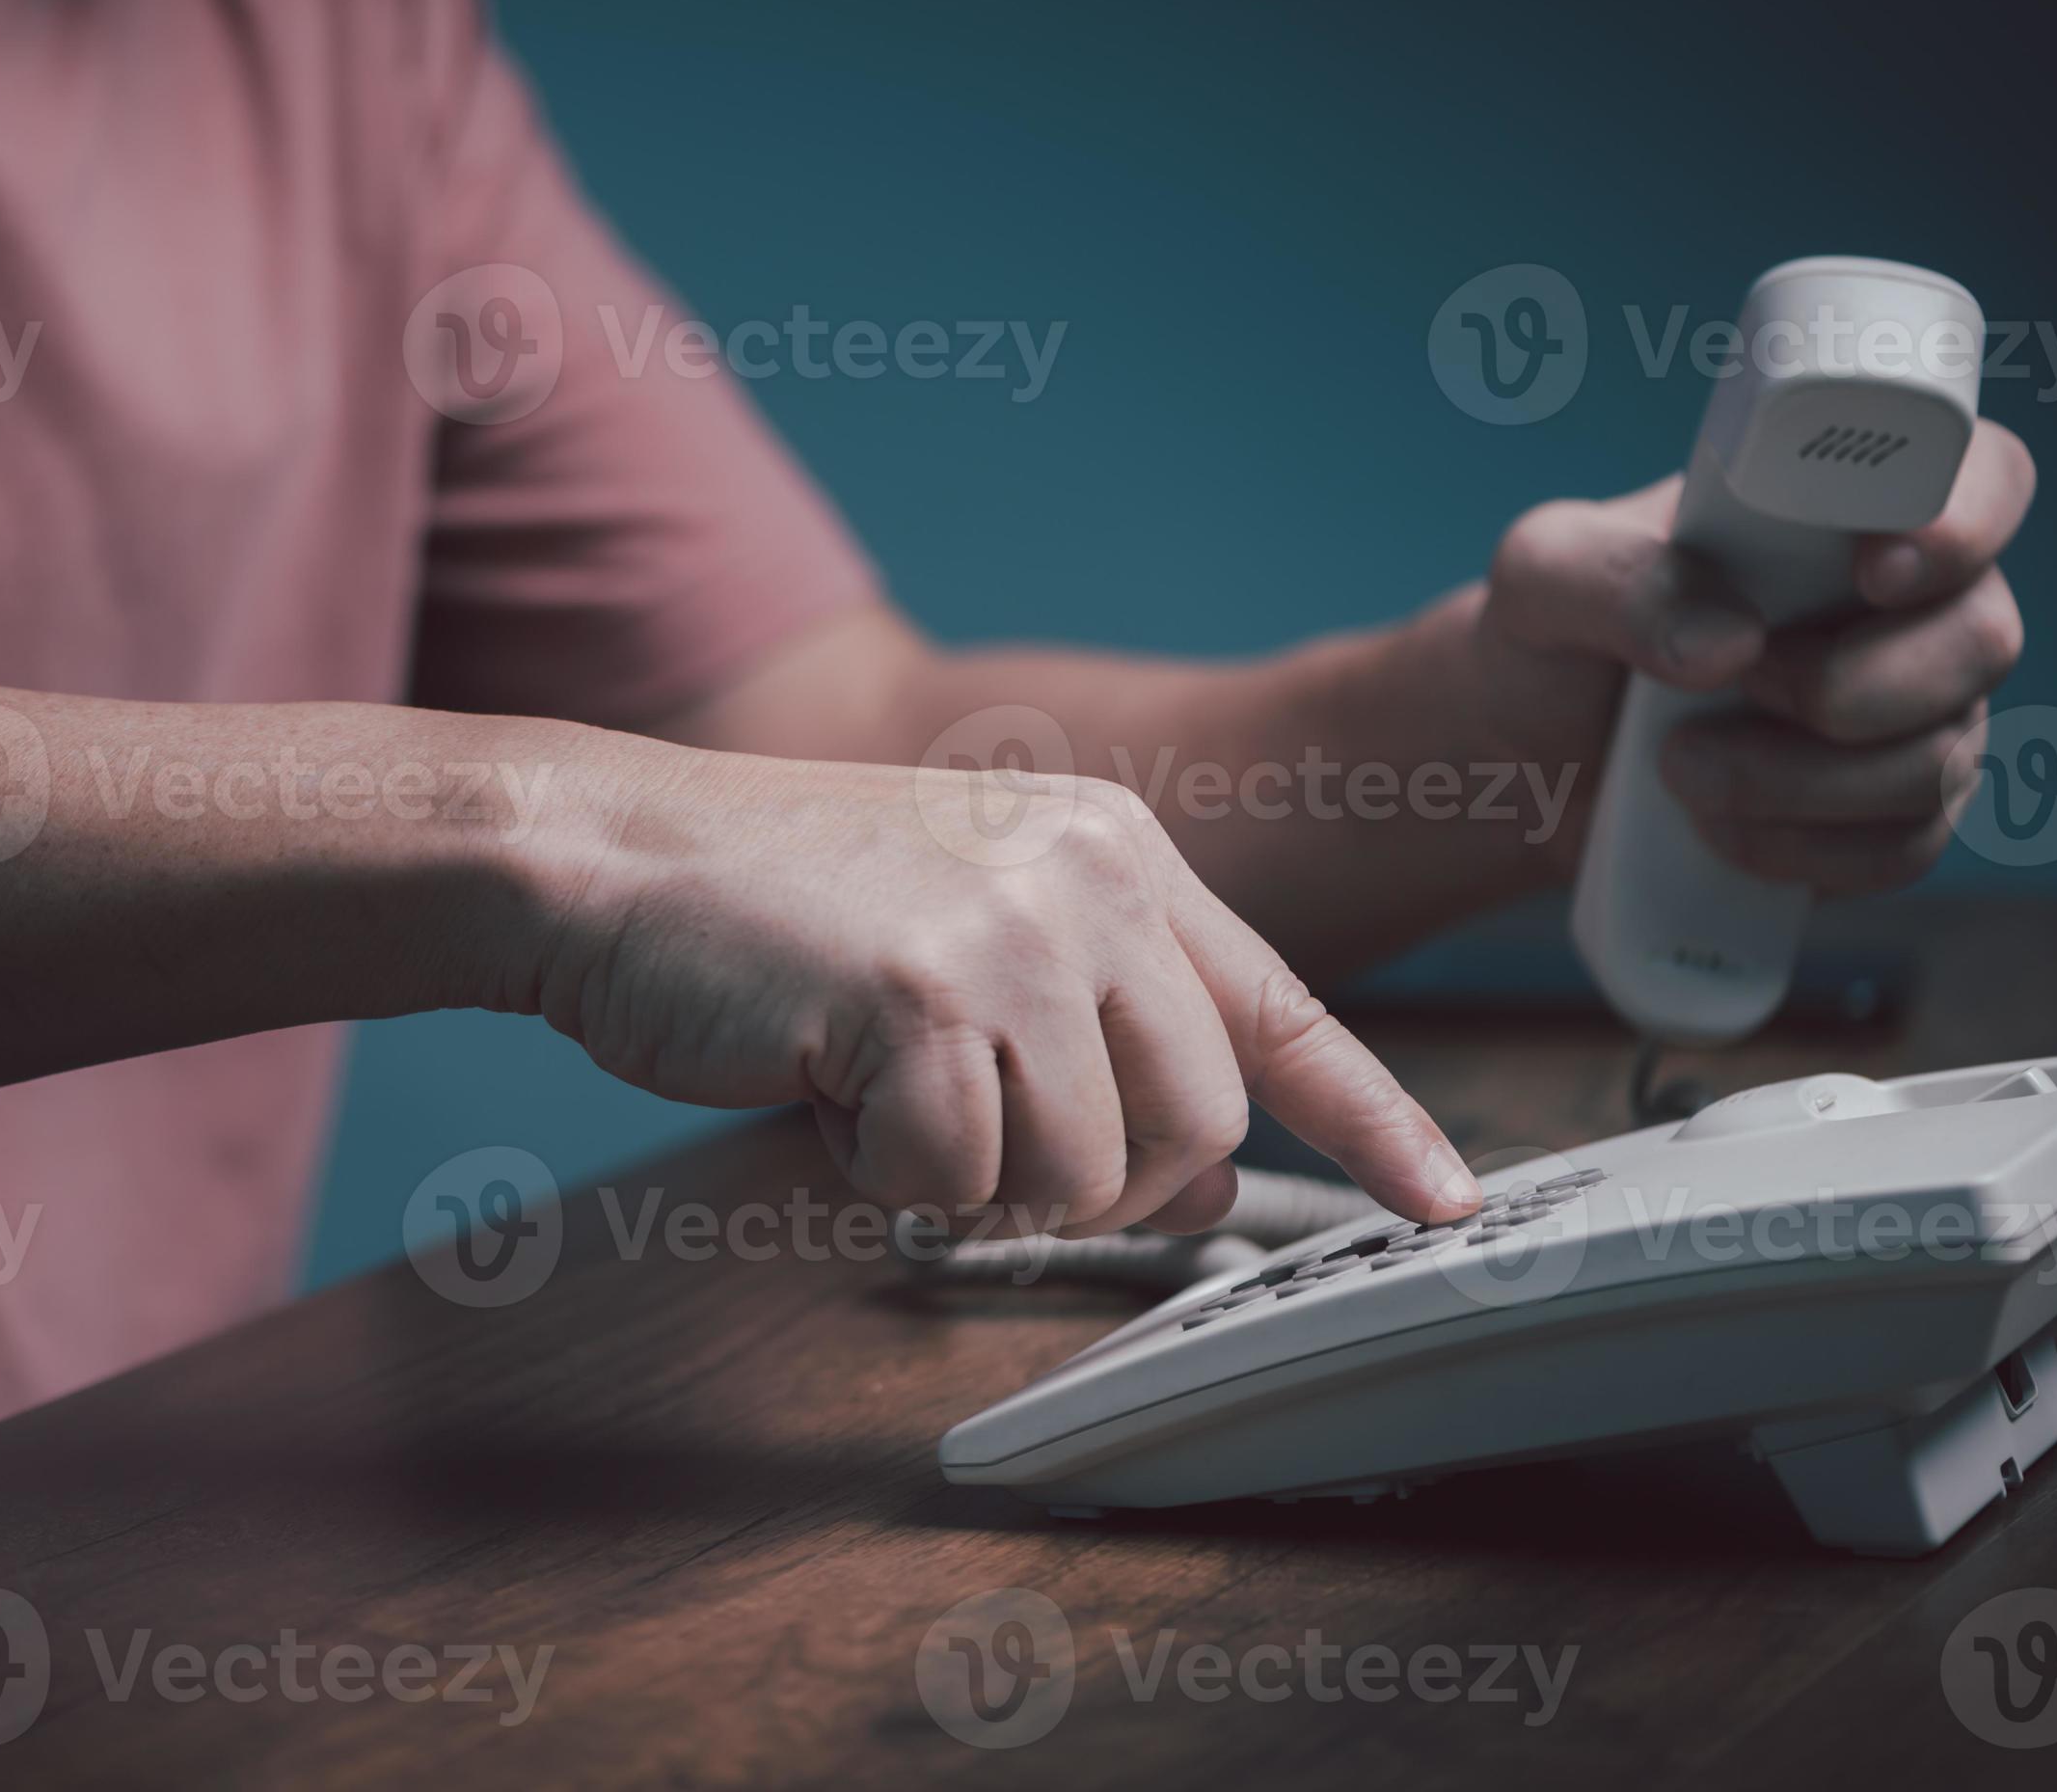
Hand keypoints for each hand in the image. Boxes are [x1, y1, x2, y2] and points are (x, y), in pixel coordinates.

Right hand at [526, 743, 1480, 1232]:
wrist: (609, 855)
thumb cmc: (773, 915)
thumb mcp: (967, 940)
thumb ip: (1093, 1035)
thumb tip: (1191, 1184)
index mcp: (1117, 852)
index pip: (1285, 1009)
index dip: (1375, 1121)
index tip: (1448, 1204)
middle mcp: (1092, 875)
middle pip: (1193, 1130)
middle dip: (1095, 1187)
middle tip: (979, 1149)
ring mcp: (1014, 928)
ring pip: (1076, 1177)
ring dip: (966, 1178)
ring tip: (876, 1084)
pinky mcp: (926, 993)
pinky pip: (951, 1182)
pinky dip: (875, 1174)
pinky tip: (821, 1080)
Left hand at [1470, 418, 2033, 891]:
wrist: (1530, 760)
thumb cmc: (1556, 634)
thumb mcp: (1544, 575)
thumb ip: (1615, 578)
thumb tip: (1729, 641)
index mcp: (1845, 508)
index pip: (1981, 477)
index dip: (1964, 518)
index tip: (1876, 570)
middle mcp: (1910, 606)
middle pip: (1983, 639)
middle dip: (1854, 685)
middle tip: (1734, 685)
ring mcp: (1915, 715)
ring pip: (1943, 760)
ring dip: (1802, 782)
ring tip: (1680, 766)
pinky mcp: (1889, 819)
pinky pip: (1903, 850)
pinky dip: (1801, 851)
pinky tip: (1717, 831)